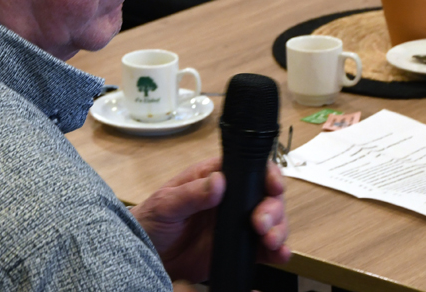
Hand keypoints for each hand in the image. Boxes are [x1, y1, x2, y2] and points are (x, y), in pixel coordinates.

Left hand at [130, 157, 290, 282]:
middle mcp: (231, 199)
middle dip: (273, 209)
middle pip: (266, 196)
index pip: (249, 168)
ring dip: (278, 229)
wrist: (147, 255)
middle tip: (262, 224)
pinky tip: (279, 256)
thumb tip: (218, 181)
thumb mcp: (166, 203)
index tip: (273, 186)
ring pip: (271, 221)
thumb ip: (192, 193)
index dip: (267, 174)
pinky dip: (276, 251)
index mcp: (214, 178)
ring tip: (271, 242)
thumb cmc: (152, 220)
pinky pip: (263, 248)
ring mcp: (237, 223)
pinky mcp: (238, 247)